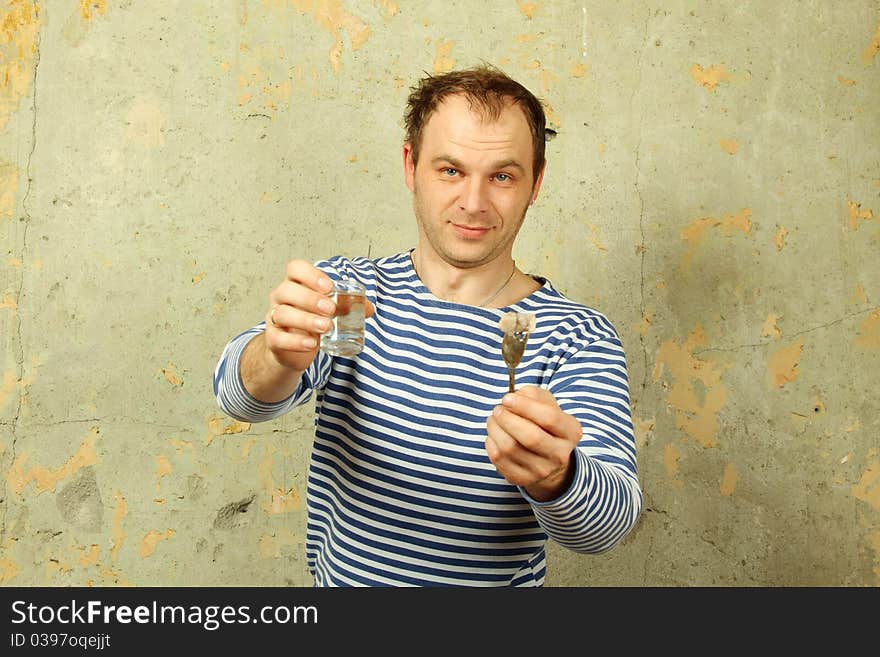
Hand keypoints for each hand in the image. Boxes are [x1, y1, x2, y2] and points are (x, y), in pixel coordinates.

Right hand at [264, 260, 374, 372]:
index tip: (329, 287)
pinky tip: (312, 344)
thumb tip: (369, 308)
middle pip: (287, 290)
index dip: (311, 274)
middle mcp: (281, 297)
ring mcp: (274, 318)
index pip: (295, 268)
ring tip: (326, 327)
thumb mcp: (329, 312)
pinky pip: (278, 338)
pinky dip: (295, 341)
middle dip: (310, 298)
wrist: (293, 351)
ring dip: (306, 320)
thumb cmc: (311, 323)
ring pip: (283, 313)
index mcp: (296, 284)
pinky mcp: (273, 339)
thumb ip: (348, 307)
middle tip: (331, 309)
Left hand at [485, 386, 582, 501]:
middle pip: (530, 437)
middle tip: (498, 409)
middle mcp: (560, 455)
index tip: (507, 398)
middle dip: (507, 419)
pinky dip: (491, 443)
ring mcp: (541, 471)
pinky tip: (495, 435)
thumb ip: (532, 394)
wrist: (547, 458)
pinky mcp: (522, 479)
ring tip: (493, 419)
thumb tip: (513, 398)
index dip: (525, 406)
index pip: (549, 418)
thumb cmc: (544, 423)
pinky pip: (499, 460)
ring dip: (495, 429)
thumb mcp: (546, 403)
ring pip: (510, 449)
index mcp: (571, 432)